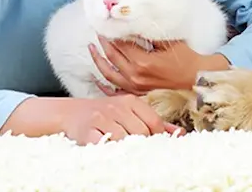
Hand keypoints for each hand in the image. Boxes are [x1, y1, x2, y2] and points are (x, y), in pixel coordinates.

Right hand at [61, 94, 182, 144]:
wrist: (71, 113)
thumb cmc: (105, 114)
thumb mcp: (129, 112)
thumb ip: (153, 121)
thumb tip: (180, 133)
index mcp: (130, 101)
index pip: (154, 121)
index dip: (158, 136)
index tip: (155, 144)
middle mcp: (117, 107)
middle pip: (141, 132)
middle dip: (143, 144)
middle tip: (139, 150)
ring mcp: (101, 118)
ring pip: (125, 140)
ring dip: (126, 149)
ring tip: (124, 150)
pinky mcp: (88, 131)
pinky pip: (105, 145)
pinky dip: (111, 150)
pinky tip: (111, 150)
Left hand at [89, 37, 228, 94]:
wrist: (196, 79)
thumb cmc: (185, 59)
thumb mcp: (168, 42)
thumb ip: (149, 34)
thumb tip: (133, 25)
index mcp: (142, 61)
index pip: (121, 44)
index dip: (114, 34)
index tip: (108, 25)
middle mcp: (135, 75)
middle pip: (112, 57)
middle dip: (103, 43)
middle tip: (99, 32)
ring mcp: (134, 87)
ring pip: (108, 74)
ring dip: (98, 61)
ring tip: (92, 50)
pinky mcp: (137, 93)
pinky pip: (114, 91)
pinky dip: (103, 85)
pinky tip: (96, 78)